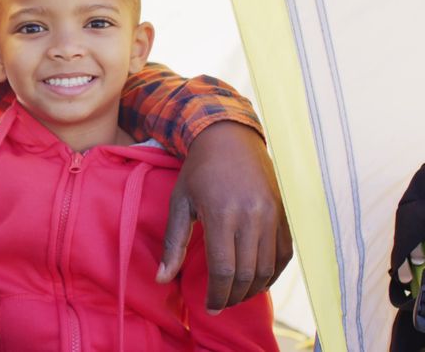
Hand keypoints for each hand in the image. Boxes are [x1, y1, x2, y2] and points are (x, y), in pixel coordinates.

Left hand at [156, 121, 292, 312]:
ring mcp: (273, 215)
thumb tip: (161, 279)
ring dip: (252, 290)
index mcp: (222, 213)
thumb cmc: (199, 171)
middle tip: (219, 305)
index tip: (208, 307)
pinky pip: (283, 255)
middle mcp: (252, 216)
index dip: (216, 294)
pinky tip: (257, 281)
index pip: (223, 269)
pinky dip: (272, 274)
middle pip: (247, 274)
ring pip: (267, 268)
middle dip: (232, 296)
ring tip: (235, 296)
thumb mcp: (179, 203)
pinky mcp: (285, 215)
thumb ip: (173, 243)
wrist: (230, 139)